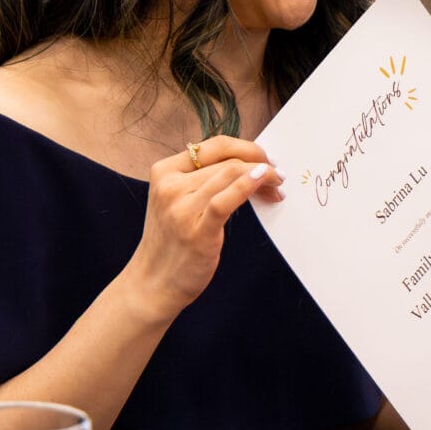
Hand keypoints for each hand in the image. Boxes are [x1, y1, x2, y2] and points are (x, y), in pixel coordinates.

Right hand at [120, 136, 283, 324]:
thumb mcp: (177, 200)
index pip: (214, 146)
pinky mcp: (197, 231)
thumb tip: (246, 164)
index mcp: (164, 171)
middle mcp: (170, 186)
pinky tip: (264, 182)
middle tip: (278, 175)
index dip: (246, 147)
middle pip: (227, 160)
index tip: (265, 158)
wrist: (152, 283)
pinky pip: (226, 200)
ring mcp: (181, 209)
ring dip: (263, 175)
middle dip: (259, 163)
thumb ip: (202, 180)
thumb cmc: (171, 241)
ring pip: (230, 173)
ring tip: (277, 185)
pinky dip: (249, 185)